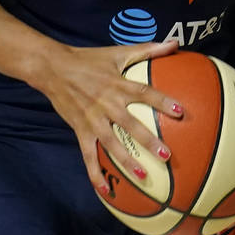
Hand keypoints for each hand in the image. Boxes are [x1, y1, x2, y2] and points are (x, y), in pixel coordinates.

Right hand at [37, 38, 182, 190]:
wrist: (54, 68)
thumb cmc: (90, 59)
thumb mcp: (118, 52)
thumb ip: (147, 49)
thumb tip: (175, 43)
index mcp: (118, 84)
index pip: (144, 92)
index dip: (162, 101)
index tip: (180, 111)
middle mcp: (107, 103)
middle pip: (130, 124)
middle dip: (148, 140)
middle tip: (166, 155)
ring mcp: (92, 119)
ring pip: (111, 144)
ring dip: (127, 162)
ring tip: (144, 177)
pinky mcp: (80, 131)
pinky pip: (88, 156)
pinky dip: (95, 175)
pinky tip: (106, 192)